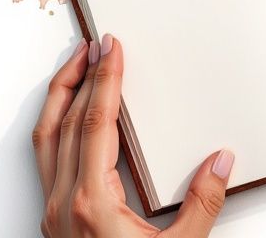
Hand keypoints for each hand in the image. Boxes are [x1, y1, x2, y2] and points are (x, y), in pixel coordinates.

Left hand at [33, 34, 233, 236]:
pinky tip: (73, 118)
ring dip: (60, 98)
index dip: (104, 81)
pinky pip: (47, 158)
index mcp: (92, 204)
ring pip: (45, 139)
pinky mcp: (55, 220)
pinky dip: (58, 126)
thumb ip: (202, 206)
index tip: (111, 48)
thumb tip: (221, 162)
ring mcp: (54, 212)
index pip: (95, 125)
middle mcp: (64, 204)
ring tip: (76, 68)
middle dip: (76, 77)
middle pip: (60, 123)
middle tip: (92, 44)